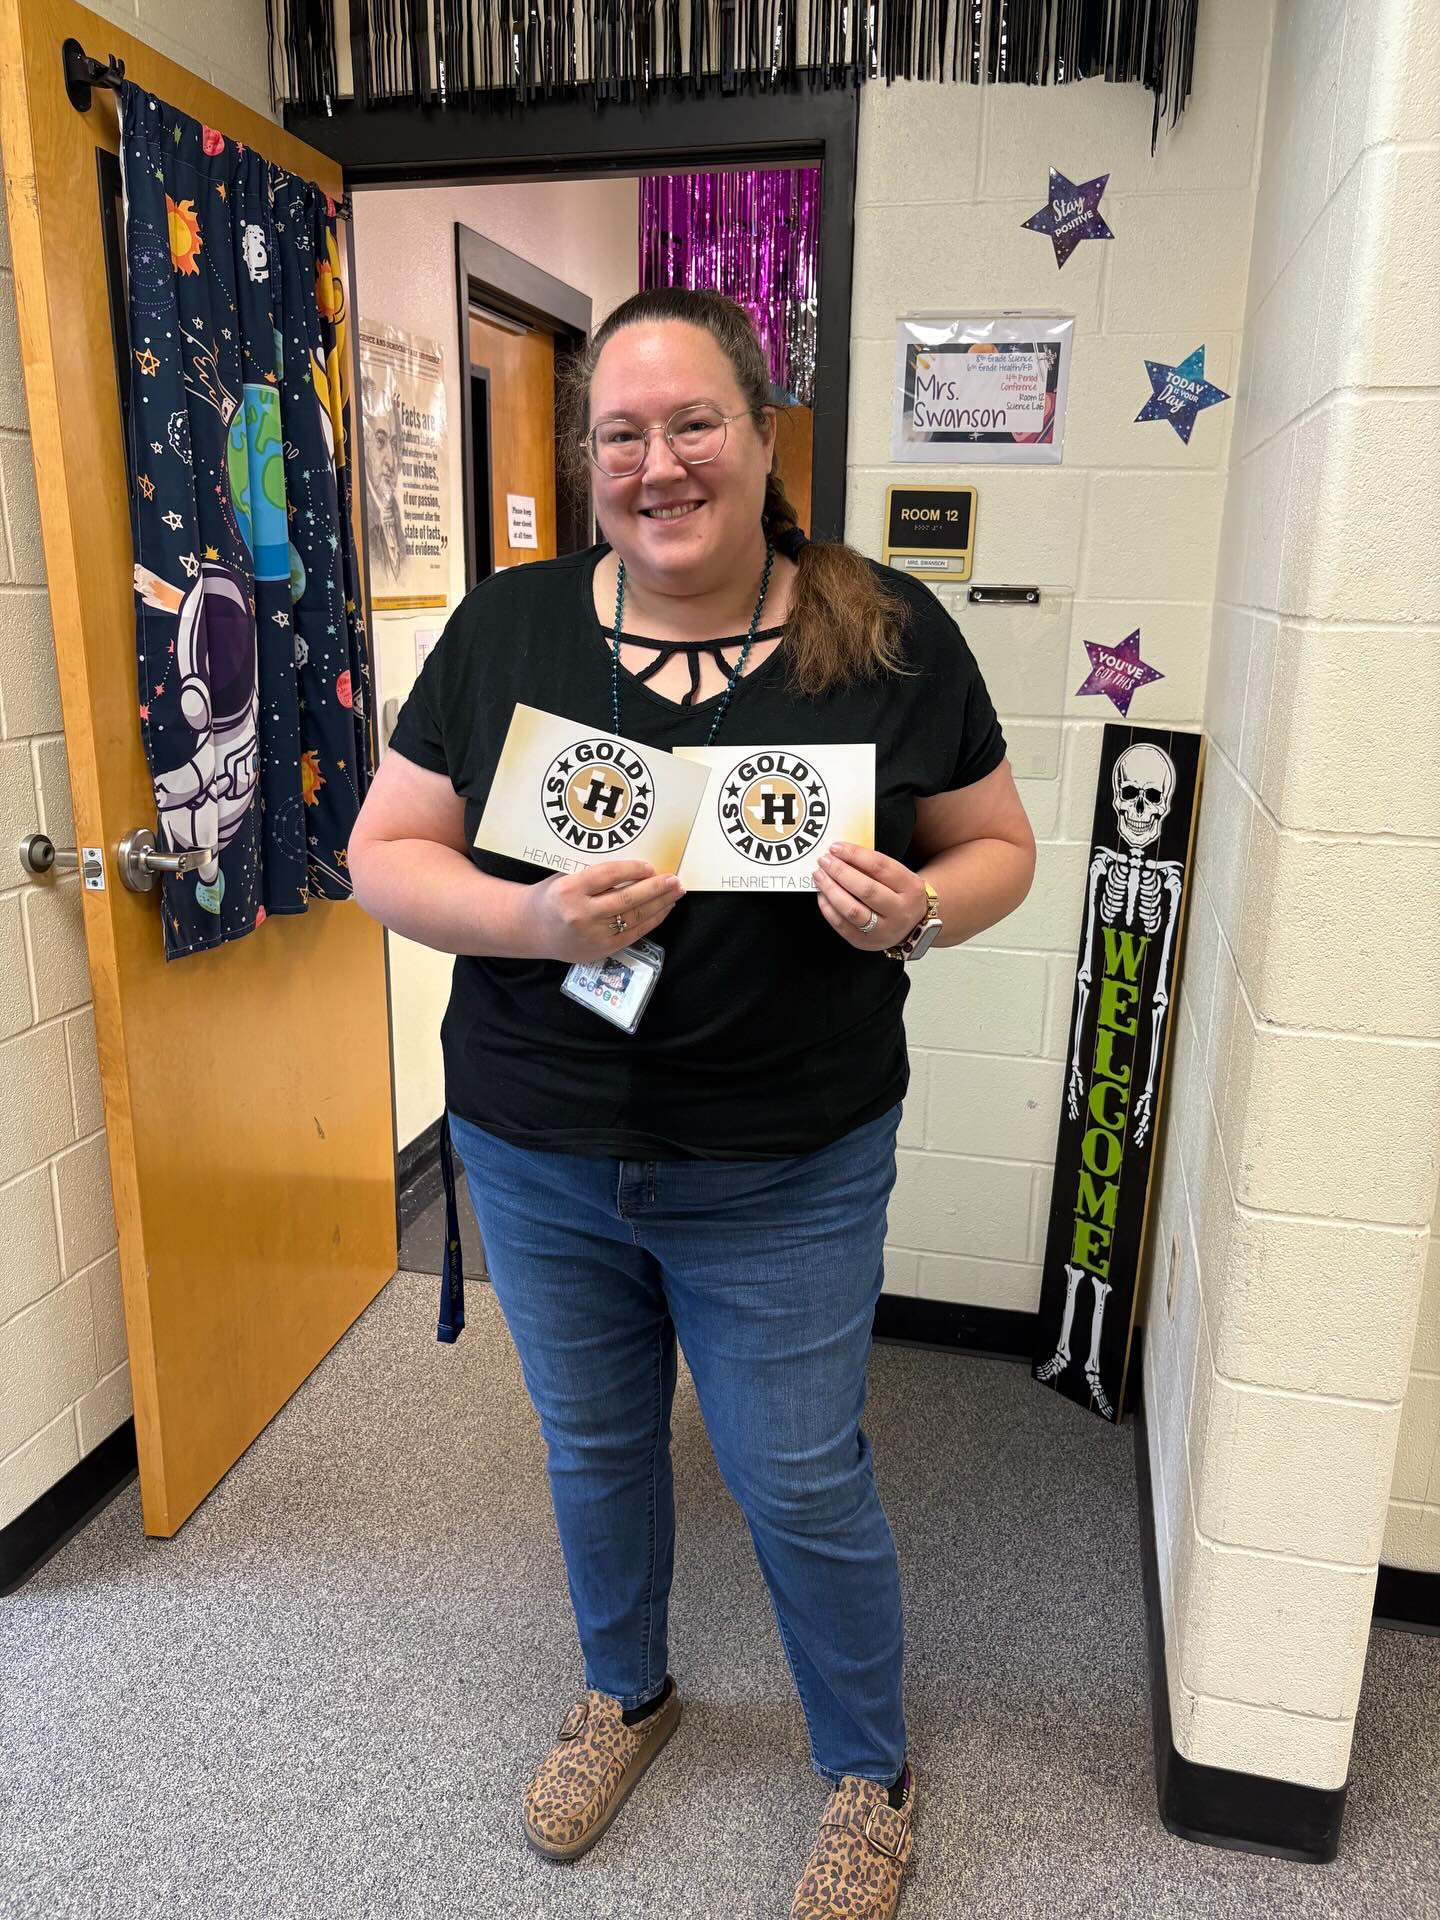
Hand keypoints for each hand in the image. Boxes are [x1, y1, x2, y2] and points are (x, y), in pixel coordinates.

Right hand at [526, 859, 682, 963]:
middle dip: (656, 888)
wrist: (531, 930)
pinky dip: (652, 920)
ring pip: (634, 917)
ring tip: (676, 892)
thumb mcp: (565, 877)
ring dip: (660, 904)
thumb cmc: (551, 897)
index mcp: (569, 890)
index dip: (633, 869)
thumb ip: (594, 875)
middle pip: (627, 898)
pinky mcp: (602, 949)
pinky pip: (634, 933)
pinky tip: (664, 909)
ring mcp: (593, 935)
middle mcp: (581, 914)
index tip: (650, 866)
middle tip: (675, 879)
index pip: (608, 875)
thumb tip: (637, 869)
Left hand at [815, 844, 927, 952]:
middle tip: (824, 861)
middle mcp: (900, 911)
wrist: (912, 927)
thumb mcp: (898, 877)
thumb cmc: (900, 895)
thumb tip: (841, 854)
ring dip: (831, 890)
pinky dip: (828, 908)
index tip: (837, 848)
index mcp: (911, 888)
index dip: (855, 855)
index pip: (880, 867)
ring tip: (819, 876)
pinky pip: (842, 925)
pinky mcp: (866, 942)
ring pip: (852, 910)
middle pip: (866, 889)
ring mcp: (883, 930)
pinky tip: (822, 895)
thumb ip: (874, 867)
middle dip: (840, 872)